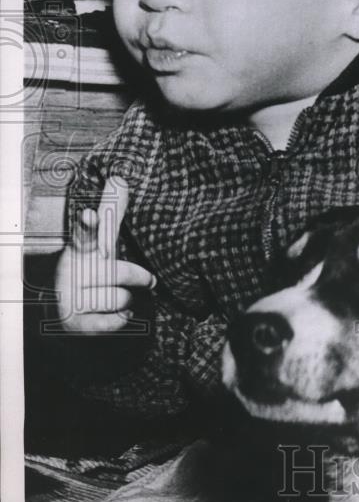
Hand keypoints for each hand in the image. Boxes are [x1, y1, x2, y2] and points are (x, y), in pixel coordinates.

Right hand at [55, 176, 156, 333]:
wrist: (69, 311)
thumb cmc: (92, 270)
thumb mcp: (99, 243)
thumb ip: (112, 213)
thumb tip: (120, 177)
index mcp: (79, 250)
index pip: (84, 235)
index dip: (89, 226)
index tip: (89, 215)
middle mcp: (71, 273)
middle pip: (118, 271)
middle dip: (137, 276)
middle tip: (147, 279)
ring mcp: (70, 299)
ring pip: (119, 297)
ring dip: (128, 299)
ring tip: (119, 296)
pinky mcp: (76, 324)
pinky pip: (114, 322)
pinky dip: (122, 318)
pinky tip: (118, 314)